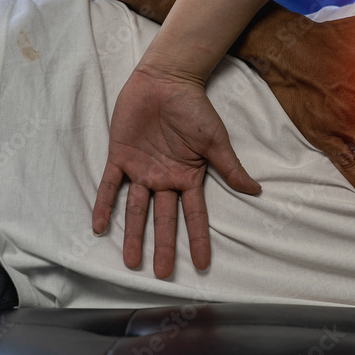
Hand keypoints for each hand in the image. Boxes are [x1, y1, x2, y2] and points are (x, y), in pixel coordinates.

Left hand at [92, 65, 260, 277]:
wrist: (166, 81)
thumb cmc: (194, 108)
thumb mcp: (215, 140)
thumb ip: (230, 167)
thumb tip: (255, 190)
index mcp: (188, 177)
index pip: (194, 215)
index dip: (198, 239)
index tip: (203, 265)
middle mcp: (164, 179)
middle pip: (164, 219)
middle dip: (163, 246)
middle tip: (162, 274)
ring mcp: (141, 170)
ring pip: (136, 210)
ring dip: (134, 234)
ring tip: (131, 261)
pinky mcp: (120, 157)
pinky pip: (110, 186)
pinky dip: (104, 205)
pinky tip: (99, 227)